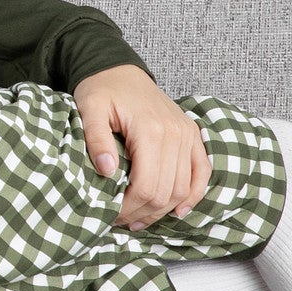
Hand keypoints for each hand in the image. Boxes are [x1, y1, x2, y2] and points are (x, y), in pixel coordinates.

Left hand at [73, 64, 211, 231]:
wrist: (119, 68)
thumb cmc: (101, 88)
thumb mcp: (89, 109)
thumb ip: (95, 139)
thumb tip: (107, 170)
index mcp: (151, 130)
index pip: (145, 186)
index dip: (129, 208)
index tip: (110, 216)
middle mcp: (175, 134)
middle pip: (166, 192)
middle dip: (143, 213)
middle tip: (121, 222)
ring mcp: (187, 134)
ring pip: (184, 188)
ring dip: (163, 210)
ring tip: (139, 220)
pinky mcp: (192, 134)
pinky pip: (202, 172)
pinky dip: (194, 194)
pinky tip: (179, 211)